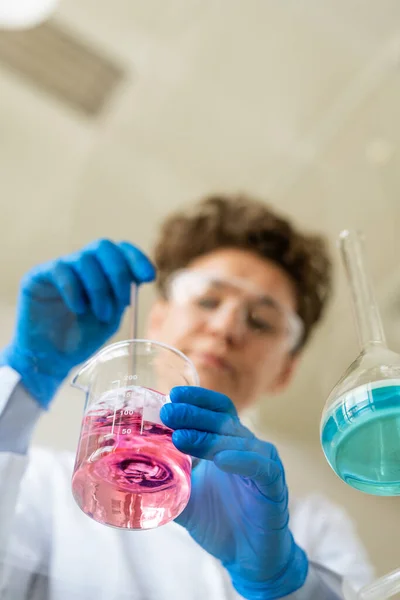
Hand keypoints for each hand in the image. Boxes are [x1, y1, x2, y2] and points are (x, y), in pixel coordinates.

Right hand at [0, 239, 154, 407]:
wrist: (52, 359)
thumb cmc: (82, 337)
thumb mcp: (111, 316)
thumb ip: (122, 296)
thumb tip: (138, 278)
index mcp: (102, 270)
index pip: (121, 250)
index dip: (136, 258)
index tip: (149, 276)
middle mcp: (81, 264)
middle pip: (104, 247)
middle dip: (119, 273)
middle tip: (123, 301)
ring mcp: (60, 268)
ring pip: (85, 259)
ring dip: (99, 288)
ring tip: (101, 314)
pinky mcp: (38, 276)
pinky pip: (61, 270)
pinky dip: (75, 290)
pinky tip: (78, 309)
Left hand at [160, 387, 307, 599]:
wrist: (248, 558)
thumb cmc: (219, 521)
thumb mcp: (185, 496)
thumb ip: (166, 478)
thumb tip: (129, 470)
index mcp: (228, 443)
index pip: (217, 410)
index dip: (197, 400)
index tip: (172, 396)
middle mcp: (246, 447)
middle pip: (223, 419)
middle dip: (194, 414)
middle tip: (168, 413)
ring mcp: (262, 463)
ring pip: (238, 440)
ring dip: (209, 437)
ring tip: (181, 438)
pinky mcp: (273, 485)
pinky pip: (259, 466)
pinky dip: (241, 459)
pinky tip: (220, 460)